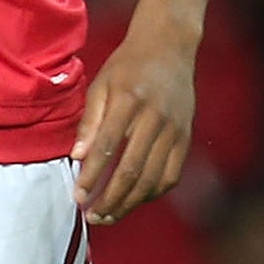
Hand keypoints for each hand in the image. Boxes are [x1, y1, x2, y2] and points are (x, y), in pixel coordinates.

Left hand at [71, 29, 196, 223]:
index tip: (77, 195)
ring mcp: (175, 129)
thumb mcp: (100, 84)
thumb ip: (90, 121)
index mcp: (128, 100)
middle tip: (92, 215)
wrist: (168, 48)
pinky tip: (134, 200)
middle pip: (132, 168)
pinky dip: (152, 192)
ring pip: (152, 177)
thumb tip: (77, 157)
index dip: (92, 175)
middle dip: (110, 198)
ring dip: (129, 202)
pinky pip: (171, 174)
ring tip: (108, 215)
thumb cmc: (126, 67)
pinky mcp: (186, 138)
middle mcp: (155, 117)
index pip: (107, 147)